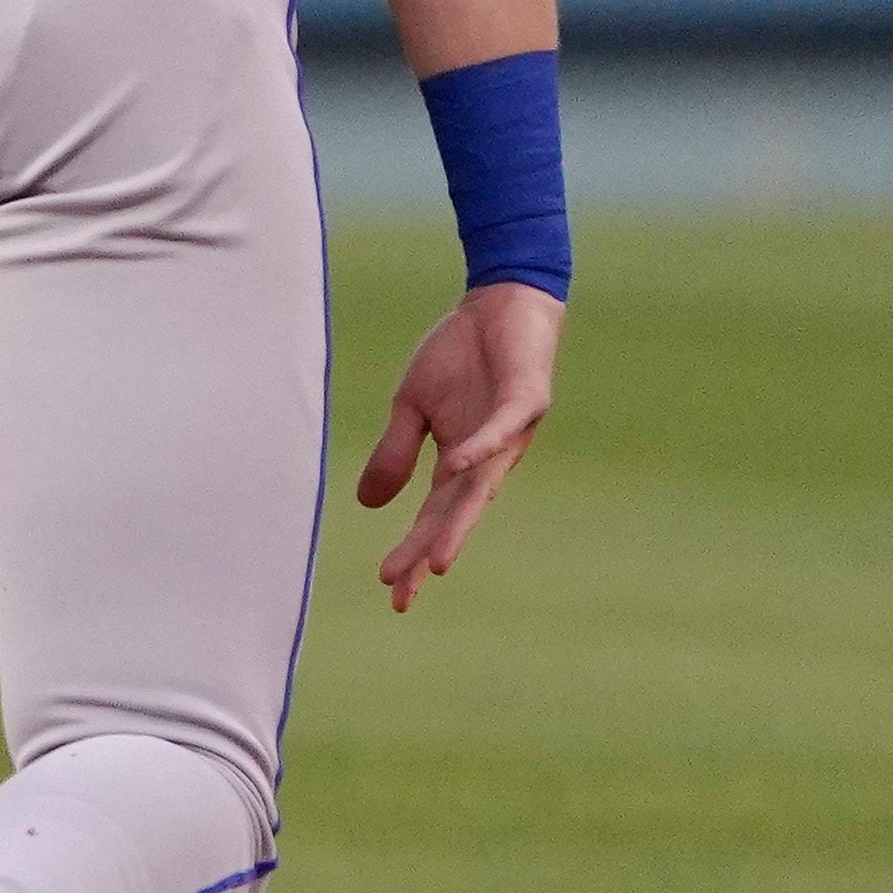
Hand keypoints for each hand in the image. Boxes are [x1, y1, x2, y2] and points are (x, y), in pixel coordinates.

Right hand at [355, 282, 564, 609]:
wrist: (501, 303)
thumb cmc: (460, 355)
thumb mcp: (411, 406)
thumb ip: (394, 453)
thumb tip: (367, 505)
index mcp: (459, 462)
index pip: (433, 516)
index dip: (413, 551)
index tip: (392, 589)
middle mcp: (487, 458)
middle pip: (454, 514)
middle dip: (428, 551)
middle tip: (405, 589)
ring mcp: (508, 433)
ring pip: (480, 487)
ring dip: (458, 524)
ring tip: (438, 560)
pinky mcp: (525, 400)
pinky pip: (499, 430)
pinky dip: (478, 449)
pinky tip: (452, 465)